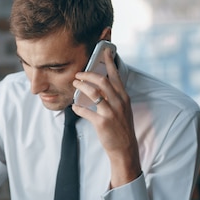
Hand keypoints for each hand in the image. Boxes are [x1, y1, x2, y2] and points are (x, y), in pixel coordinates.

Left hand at [71, 48, 141, 187]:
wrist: (125, 148)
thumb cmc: (121, 128)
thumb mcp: (123, 109)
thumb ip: (114, 97)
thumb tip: (100, 86)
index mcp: (124, 97)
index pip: (116, 76)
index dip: (109, 62)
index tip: (103, 52)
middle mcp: (119, 103)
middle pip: (102, 81)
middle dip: (88, 75)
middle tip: (78, 75)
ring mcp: (111, 113)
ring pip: (94, 93)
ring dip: (81, 87)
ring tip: (74, 85)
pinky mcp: (102, 123)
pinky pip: (86, 111)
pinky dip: (78, 108)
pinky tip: (74, 107)